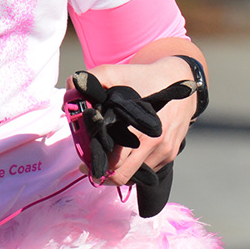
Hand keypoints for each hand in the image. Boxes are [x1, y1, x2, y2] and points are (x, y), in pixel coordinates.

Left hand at [73, 56, 198, 186]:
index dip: (95, 166)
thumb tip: (69, 93)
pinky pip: (148, 170)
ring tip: (109, 159)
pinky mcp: (170, 154)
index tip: (84, 163)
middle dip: (105, 173)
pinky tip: (126, 154)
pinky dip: (135, 167)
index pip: (114, 163)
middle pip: (123, 175)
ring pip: (135, 175)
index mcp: (139, 129)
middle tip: (92, 164)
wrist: (180, 78)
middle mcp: (154, 143)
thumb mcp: (115, 73)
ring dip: (120, 171)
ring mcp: (164, 151)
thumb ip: (91, 81)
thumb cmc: (144, 78)